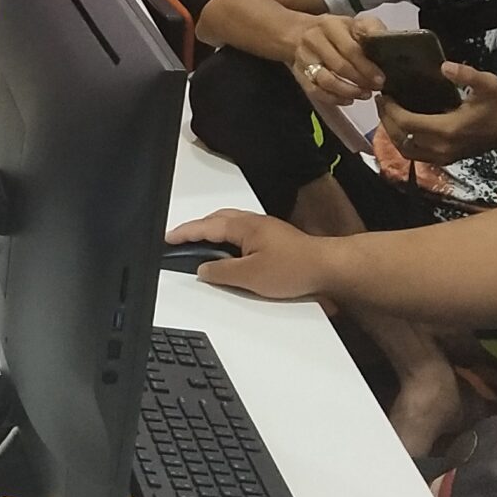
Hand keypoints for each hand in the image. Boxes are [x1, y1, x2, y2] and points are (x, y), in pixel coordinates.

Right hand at [166, 211, 331, 300]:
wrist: (328, 268)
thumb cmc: (294, 268)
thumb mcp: (249, 276)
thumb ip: (221, 272)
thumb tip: (203, 269)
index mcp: (242, 226)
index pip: (204, 227)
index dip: (184, 233)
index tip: (167, 238)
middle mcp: (253, 222)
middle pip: (216, 220)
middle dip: (196, 228)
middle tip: (180, 239)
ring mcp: (265, 229)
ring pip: (230, 226)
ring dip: (212, 233)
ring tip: (201, 246)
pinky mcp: (274, 239)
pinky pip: (242, 234)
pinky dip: (227, 240)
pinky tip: (229, 253)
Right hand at [291, 15, 385, 105]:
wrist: (301, 33)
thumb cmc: (336, 31)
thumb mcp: (355, 22)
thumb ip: (371, 28)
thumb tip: (385, 39)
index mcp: (330, 25)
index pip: (350, 49)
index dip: (366, 66)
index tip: (380, 78)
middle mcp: (313, 41)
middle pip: (338, 66)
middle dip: (360, 80)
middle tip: (374, 88)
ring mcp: (304, 58)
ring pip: (325, 81)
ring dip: (347, 91)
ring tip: (364, 94)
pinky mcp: (299, 74)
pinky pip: (315, 91)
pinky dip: (333, 98)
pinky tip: (348, 99)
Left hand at [376, 62, 496, 166]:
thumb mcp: (488, 84)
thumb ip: (466, 74)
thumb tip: (444, 66)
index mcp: (447, 130)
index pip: (406, 123)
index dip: (390, 109)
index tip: (385, 94)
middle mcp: (440, 147)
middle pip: (400, 137)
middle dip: (386, 118)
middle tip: (382, 101)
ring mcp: (442, 157)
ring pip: (405, 149)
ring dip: (392, 132)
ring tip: (388, 112)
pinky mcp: (444, 159)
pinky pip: (415, 154)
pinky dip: (404, 141)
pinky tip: (402, 125)